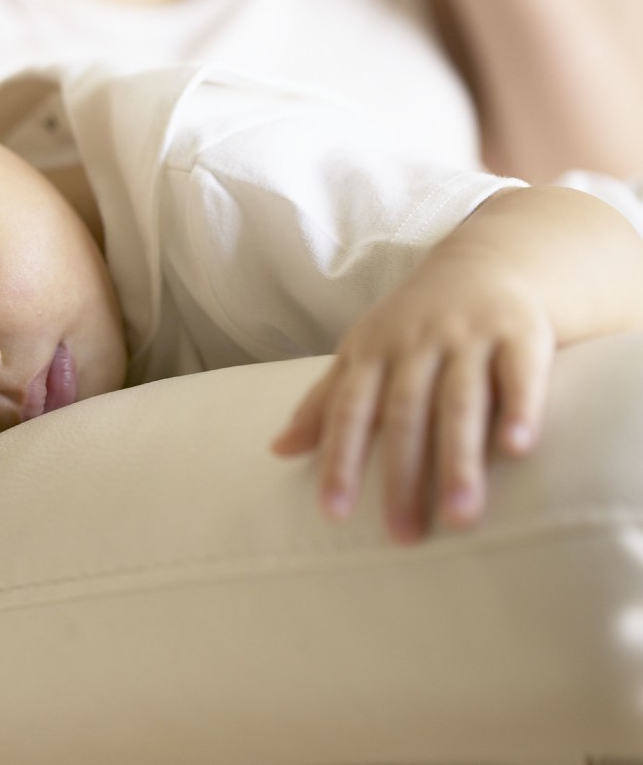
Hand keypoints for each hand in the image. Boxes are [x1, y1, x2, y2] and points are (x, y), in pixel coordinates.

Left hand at [271, 256, 555, 543]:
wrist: (487, 259)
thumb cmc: (412, 324)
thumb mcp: (362, 354)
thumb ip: (324, 404)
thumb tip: (275, 451)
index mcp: (372, 352)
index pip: (349, 412)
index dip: (340, 461)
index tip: (333, 515)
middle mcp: (416, 343)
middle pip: (405, 414)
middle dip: (403, 476)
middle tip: (403, 537)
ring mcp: (468, 335)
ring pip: (461, 401)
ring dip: (460, 459)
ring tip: (462, 517)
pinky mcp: (521, 332)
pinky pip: (520, 374)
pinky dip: (520, 409)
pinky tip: (519, 450)